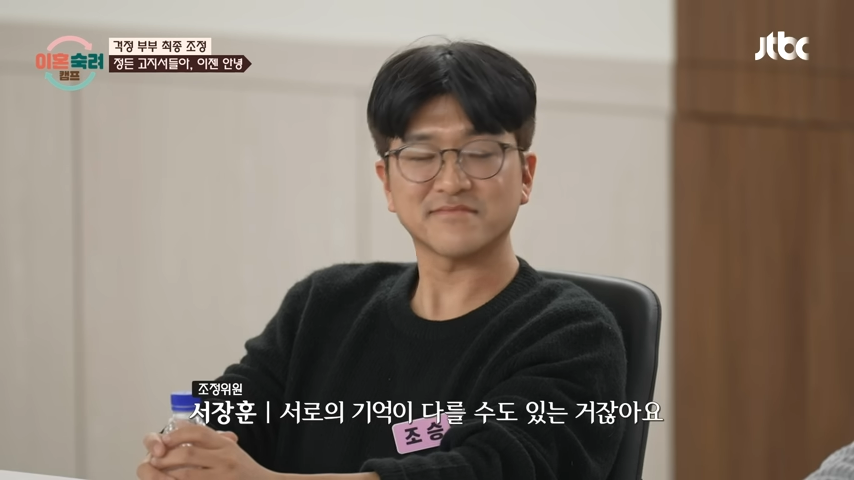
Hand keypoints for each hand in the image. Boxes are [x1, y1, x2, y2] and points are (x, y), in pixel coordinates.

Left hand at [137, 426, 273, 479]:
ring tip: (156, 474)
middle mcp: (225, 459)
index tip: (164, 440)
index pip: (199, 432)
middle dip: (166, 457)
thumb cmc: (244, 471)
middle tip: (154, 460)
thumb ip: (207, 439)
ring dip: (165, 474)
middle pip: (187, 452)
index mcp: (225, 445)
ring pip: (185, 474)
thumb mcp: (229, 449)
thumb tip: (180, 424)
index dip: (177, 434)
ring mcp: (221, 476)